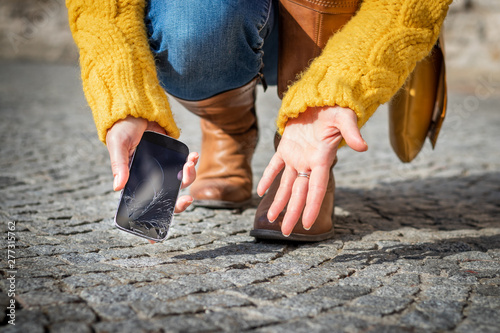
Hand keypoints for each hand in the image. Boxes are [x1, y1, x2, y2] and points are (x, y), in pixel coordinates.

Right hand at [106, 116, 198, 242]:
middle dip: (181, 203)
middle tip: (187, 200)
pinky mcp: (175, 156)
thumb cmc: (122, 129)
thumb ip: (119, 165)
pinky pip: (186, 166)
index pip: (146, 206)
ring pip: (182, 182)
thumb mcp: (118, 146)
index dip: (151, 222)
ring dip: (189, 177)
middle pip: (170, 199)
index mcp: (137, 182)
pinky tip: (192, 156)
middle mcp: (153, 179)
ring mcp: (165, 168)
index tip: (154, 241)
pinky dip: (192, 163)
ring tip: (189, 164)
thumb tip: (117, 187)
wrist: (136, 108)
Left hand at [257, 106, 367, 235]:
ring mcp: (296, 156)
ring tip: (271, 219)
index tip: (308, 224)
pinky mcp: (285, 147)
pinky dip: (268, 178)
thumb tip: (363, 147)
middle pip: (300, 194)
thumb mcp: (344, 118)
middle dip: (293, 213)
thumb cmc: (336, 106)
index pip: (317, 188)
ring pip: (286, 185)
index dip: (312, 206)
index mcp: (322, 159)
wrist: (322, 96)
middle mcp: (308, 162)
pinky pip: (274, 166)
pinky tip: (260, 191)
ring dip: (279, 202)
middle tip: (286, 232)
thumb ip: (351, 132)